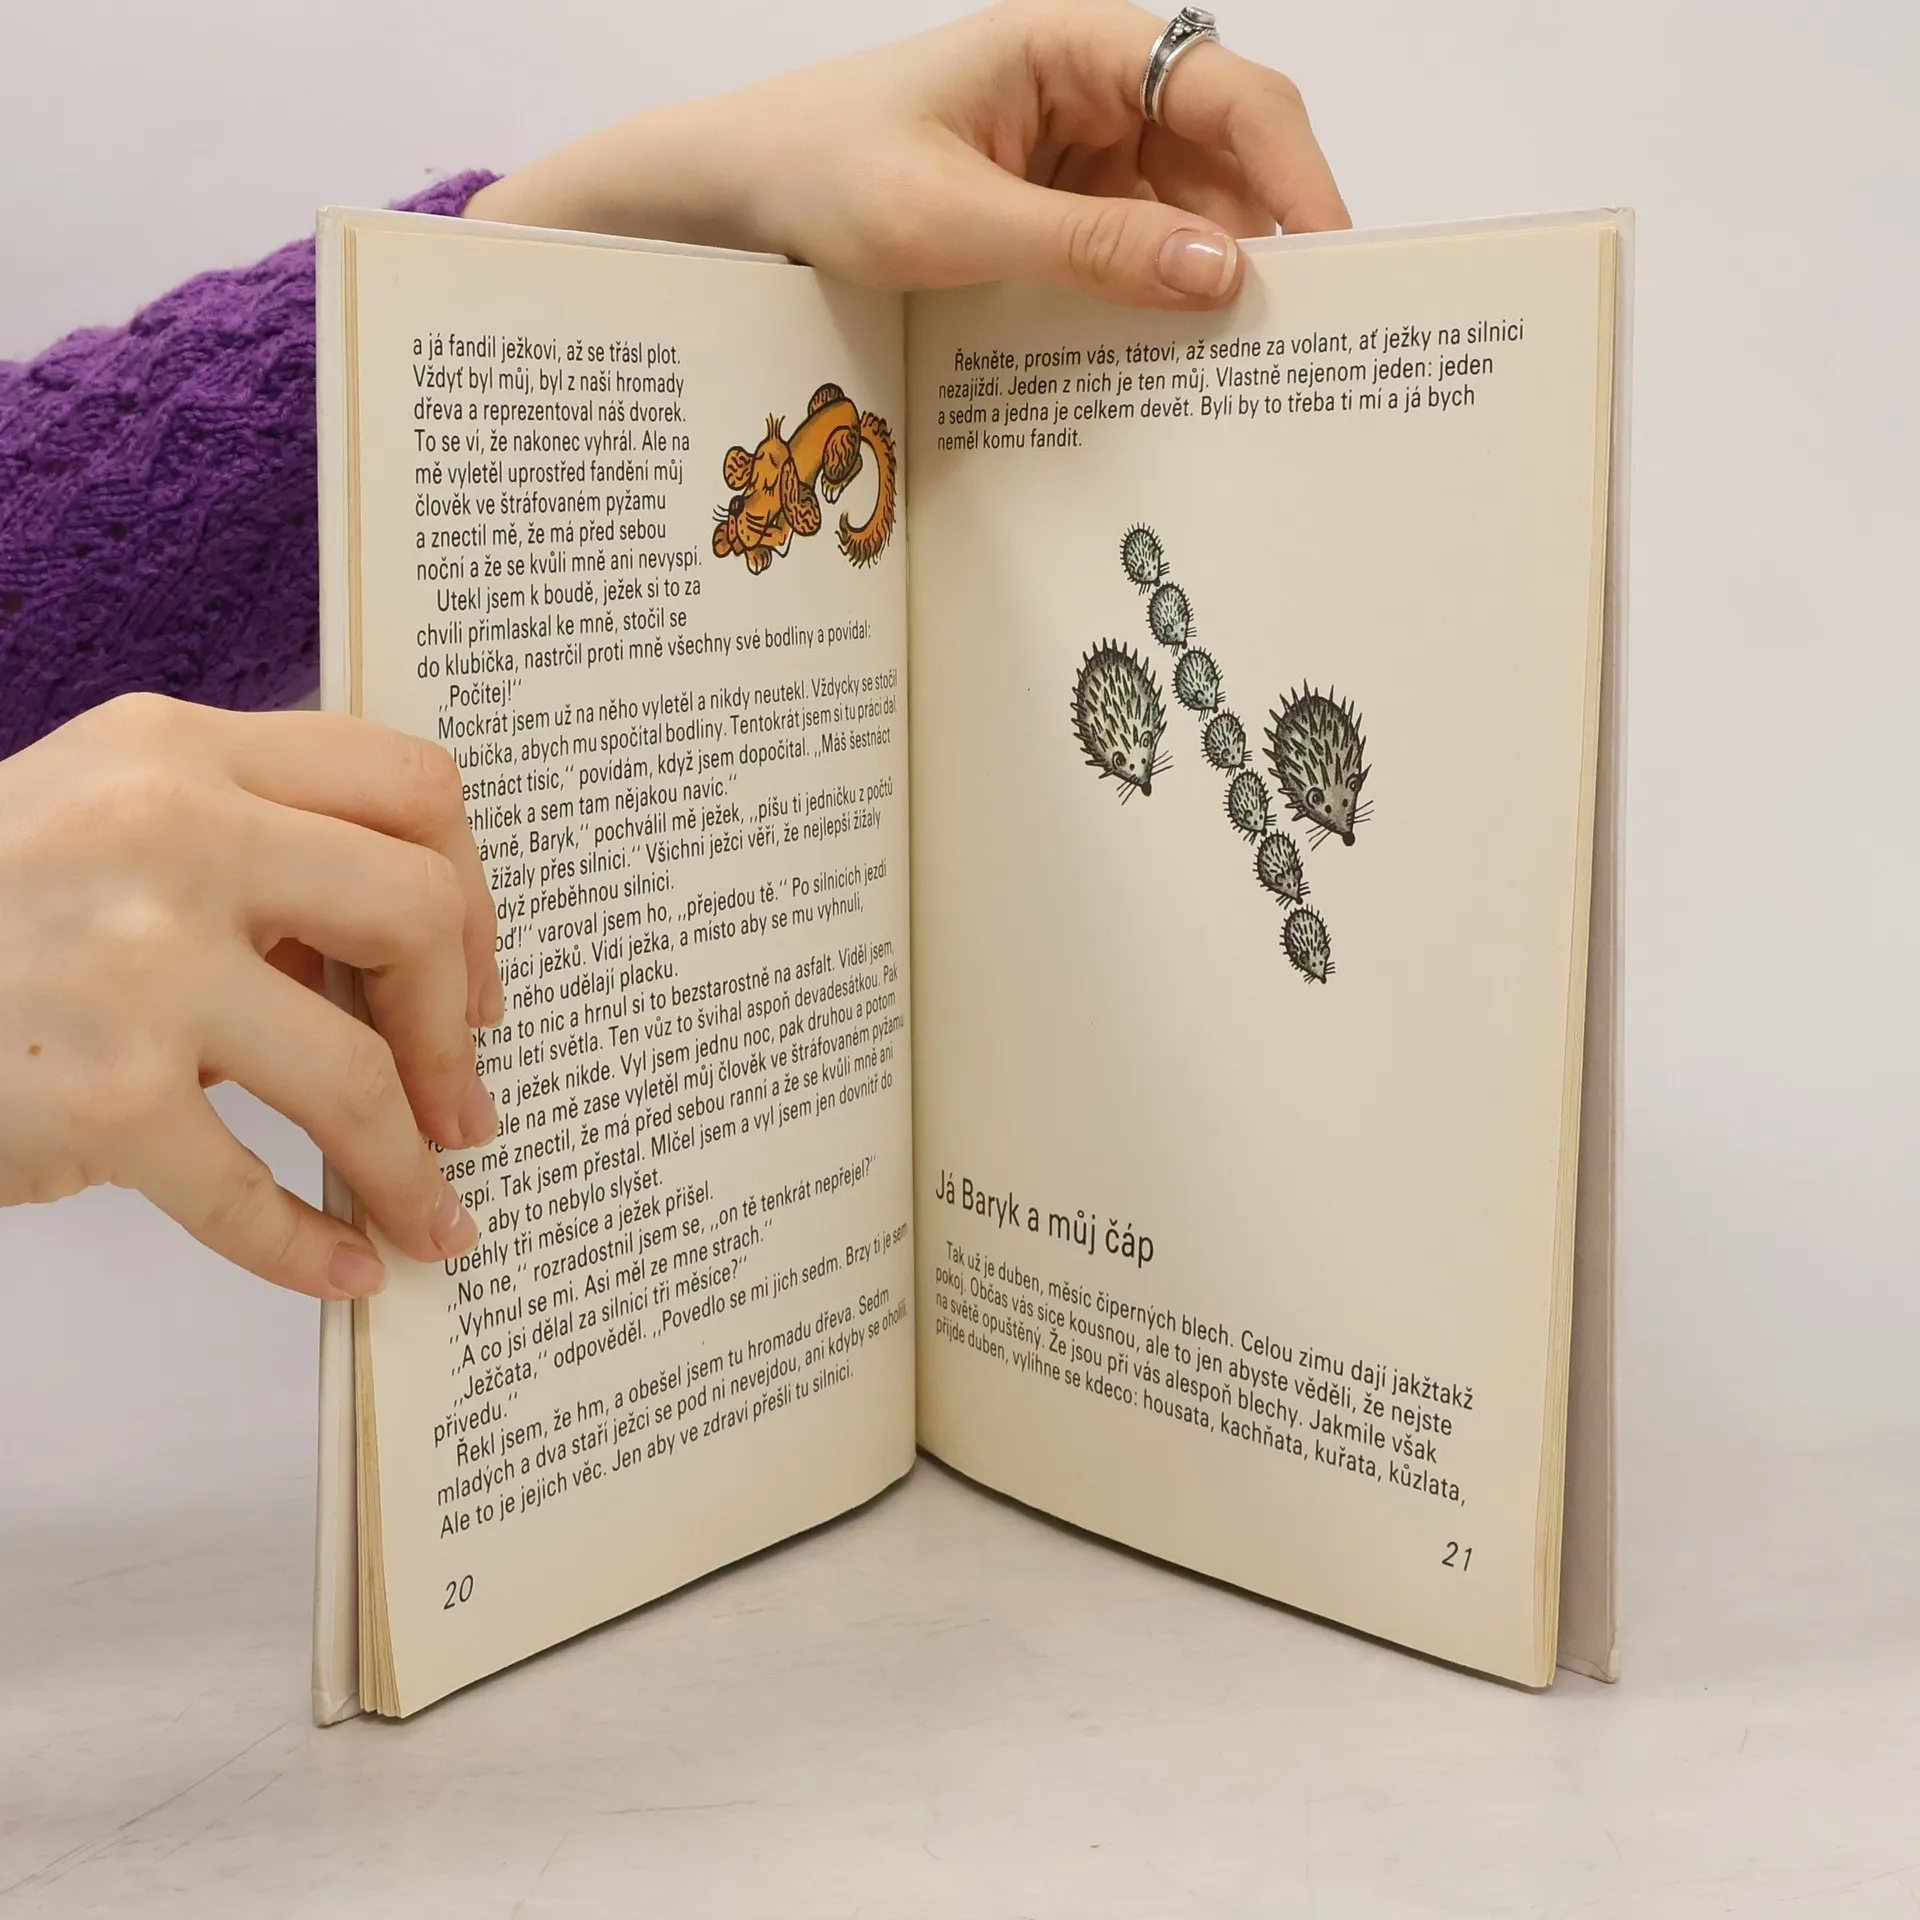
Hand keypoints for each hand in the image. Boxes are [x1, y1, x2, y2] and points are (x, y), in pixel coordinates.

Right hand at [0, 696, 503, 1299]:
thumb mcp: (108, 821)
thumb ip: (256, 853)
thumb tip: (419, 978)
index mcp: (182, 750)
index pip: (409, 784)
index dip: (473, 892)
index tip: (469, 977)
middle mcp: (167, 831)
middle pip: (413, 910)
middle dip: (458, 1026)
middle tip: (463, 1103)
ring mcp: (131, 963)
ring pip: (356, 1071)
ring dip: (412, 1164)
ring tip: (437, 1217)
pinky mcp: (97, 1093)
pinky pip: (244, 1190)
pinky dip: (306, 1245)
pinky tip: (344, 1269)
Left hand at [466, 0, 1347, 308]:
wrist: (735, 198)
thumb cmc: (821, 171)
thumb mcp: (954, 220)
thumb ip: (1089, 248)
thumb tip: (1220, 272)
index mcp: (1072, 45)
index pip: (1227, 90)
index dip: (1294, 173)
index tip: (1332, 260)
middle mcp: (1089, 88)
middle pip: (1224, 154)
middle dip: (1266, 237)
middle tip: (1303, 337)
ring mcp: (1076, 151)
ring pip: (1187, 210)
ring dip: (1214, 279)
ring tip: (1248, 365)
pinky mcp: (1056, 209)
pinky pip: (1135, 249)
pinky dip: (1159, 299)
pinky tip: (1174, 359)